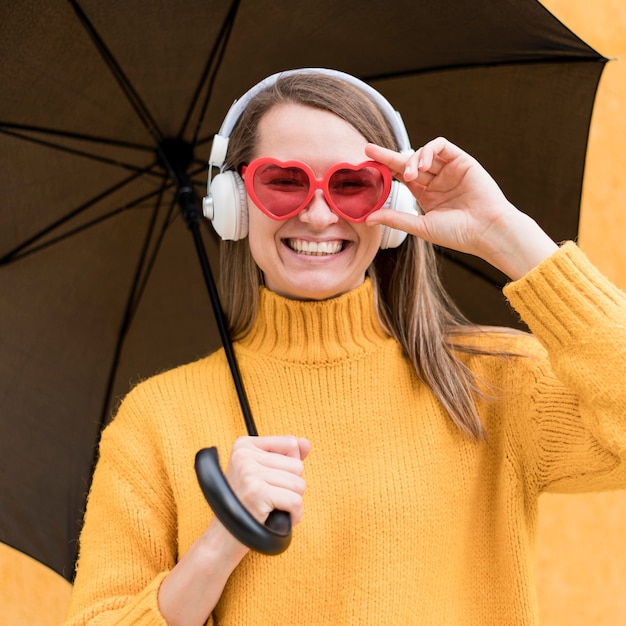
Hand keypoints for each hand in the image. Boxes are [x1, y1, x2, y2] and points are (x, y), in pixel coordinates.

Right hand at [225, 435, 309, 526]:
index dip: (289, 467)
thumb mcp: (262, 472)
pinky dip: (293, 516)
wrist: (223, 538)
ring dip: (292, 502)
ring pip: (299, 484)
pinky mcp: (256, 492)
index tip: (271, 480)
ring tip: (271, 509)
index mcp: (244, 445)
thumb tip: (306, 442)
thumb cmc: (246, 504)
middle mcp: (244, 455)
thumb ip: (286, 455)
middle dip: (290, 487)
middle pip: (297, 465)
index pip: (290, 443)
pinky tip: (277, 520)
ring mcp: (248, 473)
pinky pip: (295, 502)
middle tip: (269, 499)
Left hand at [365, 138, 557, 279]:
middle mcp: (436, 181)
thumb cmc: (457, 233)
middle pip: (408, 163)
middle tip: (369, 150)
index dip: (385, 171)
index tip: (366, 166)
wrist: (486, 230)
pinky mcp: (462, 161)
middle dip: (388, 156)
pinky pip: (440, 147)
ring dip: (411, 160)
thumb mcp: (421, 225)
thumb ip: (395, 219)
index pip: (401, 178)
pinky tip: (422, 165)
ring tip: (408, 175)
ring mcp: (449, 170)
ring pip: (423, 154)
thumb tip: (367, 218)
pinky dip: (427, 151)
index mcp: (426, 196)